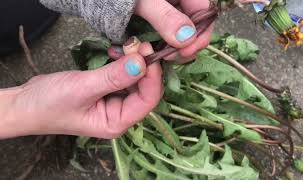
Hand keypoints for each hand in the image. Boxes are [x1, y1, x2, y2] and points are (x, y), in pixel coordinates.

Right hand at [1, 42, 161, 138]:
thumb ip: (113, 76)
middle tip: (136, 44)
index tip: (147, 53)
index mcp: (117, 122)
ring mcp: (114, 102)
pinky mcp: (108, 91)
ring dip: (133, 62)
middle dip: (144, 66)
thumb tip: (142, 63)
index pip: (147, 100)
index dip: (152, 76)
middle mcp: (120, 114)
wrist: (27, 104)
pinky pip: (124, 75)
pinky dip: (123, 62)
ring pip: (136, 80)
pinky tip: (115, 53)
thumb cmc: (50, 104)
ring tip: (124, 47)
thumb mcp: (83, 88)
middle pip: (145, 89)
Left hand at [135, 0, 213, 62]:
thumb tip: (187, 38)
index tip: (186, 52)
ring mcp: (171, 14)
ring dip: (175, 50)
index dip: (200, 34)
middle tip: (170, 58)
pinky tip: (155, 54)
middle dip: (187, 45)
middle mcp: (180, 4)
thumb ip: (164, 17)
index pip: (204, 13)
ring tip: (160, 57)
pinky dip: (164, 48)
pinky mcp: (160, 24)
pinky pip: (168, 39)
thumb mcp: (143, 1)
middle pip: (196, 27)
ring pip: (183, 36)